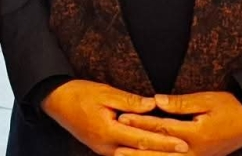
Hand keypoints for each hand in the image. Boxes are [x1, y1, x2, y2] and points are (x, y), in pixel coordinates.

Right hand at [42, 80, 187, 155]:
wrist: (55, 101)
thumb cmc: (79, 94)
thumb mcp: (105, 92)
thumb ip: (129, 101)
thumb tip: (152, 105)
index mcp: (108, 132)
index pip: (142, 140)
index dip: (164, 143)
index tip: (183, 144)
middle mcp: (106, 146)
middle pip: (140, 153)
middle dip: (163, 154)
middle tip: (186, 153)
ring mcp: (103, 149)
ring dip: (153, 155)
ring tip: (173, 155)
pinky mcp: (101, 147)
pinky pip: (125, 153)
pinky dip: (140, 153)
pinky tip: (152, 152)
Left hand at [113, 92, 241, 155]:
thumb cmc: (232, 108)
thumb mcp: (207, 100)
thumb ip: (180, 103)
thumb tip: (156, 100)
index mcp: (195, 134)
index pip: (161, 128)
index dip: (140, 123)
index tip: (122, 118)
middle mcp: (194, 151)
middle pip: (159, 152)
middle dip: (136, 149)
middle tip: (115, 148)